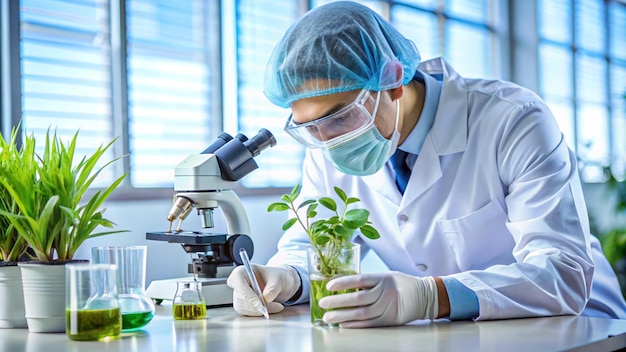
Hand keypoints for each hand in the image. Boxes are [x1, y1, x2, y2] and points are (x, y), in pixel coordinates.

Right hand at [227, 264, 300, 315]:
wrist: (280, 284)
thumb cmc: (277, 276)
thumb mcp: (279, 279)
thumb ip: (273, 288)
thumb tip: (266, 298)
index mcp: (241, 272)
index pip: (239, 284)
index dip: (248, 295)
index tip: (260, 304)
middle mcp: (237, 284)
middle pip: (241, 299)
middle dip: (257, 306)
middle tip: (275, 306)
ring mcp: (239, 295)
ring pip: (244, 308)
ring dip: (260, 311)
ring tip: (276, 306)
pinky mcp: (243, 305)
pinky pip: (248, 313)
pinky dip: (261, 313)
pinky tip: (271, 308)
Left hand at [318, 272, 437, 327]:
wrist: (424, 296)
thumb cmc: (400, 284)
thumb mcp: (386, 276)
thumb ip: (368, 282)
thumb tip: (344, 286)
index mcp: (383, 278)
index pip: (360, 279)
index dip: (343, 282)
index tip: (328, 286)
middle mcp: (386, 292)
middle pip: (358, 298)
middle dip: (338, 302)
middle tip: (322, 303)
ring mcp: (389, 307)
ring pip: (361, 313)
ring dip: (342, 316)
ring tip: (328, 317)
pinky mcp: (390, 320)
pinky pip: (369, 324)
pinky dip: (354, 325)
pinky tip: (342, 325)